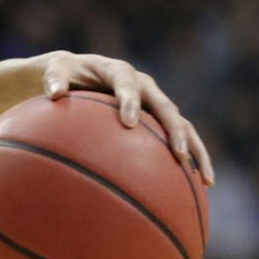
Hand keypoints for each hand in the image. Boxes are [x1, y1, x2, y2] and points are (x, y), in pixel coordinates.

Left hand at [40, 52, 215, 183]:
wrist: (79, 71)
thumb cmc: (63, 74)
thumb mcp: (54, 72)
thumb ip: (53, 81)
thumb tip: (54, 93)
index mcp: (119, 71)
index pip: (126, 84)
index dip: (130, 100)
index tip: (129, 122)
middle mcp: (144, 85)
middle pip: (166, 107)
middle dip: (174, 131)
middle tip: (178, 154)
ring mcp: (155, 102)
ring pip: (182, 125)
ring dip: (195, 150)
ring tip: (205, 178)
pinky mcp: (158, 118)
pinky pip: (177, 138)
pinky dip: (190, 160)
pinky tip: (198, 186)